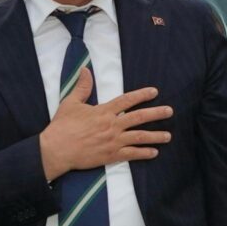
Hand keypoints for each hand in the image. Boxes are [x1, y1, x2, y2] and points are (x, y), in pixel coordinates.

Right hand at [38, 69, 172, 180]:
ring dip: (156, 136)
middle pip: (139, 117)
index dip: (142, 95)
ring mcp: (113, 141)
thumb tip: (85, 69)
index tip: (154, 91)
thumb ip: (82, 87)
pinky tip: (155, 152)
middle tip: (170, 111)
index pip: (127, 100)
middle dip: (157, 114)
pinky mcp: (111, 155)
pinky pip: (132, 154)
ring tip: (168, 136)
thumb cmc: (62, 126)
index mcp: (103, 111)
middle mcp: (112, 125)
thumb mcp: (71, 103)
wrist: (56, 149)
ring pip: (140, 137)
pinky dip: (144, 153)